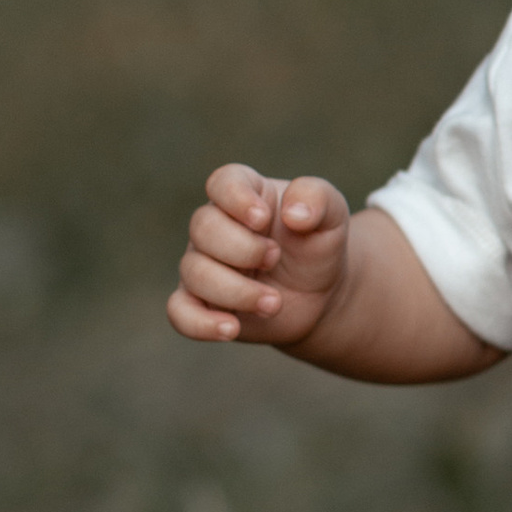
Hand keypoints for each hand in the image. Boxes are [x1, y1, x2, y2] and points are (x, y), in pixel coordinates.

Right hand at [169, 164, 353, 346]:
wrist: (320, 293)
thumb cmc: (318, 243)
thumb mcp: (332, 213)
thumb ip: (317, 199)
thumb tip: (294, 214)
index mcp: (244, 193)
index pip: (223, 182)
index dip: (236, 199)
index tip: (262, 219)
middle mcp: (215, 225)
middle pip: (203, 227)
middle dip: (243, 249)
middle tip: (275, 258)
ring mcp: (202, 264)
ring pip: (195, 272)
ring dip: (237, 291)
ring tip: (274, 303)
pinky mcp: (200, 302)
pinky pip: (179, 312)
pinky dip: (200, 323)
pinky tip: (231, 329)